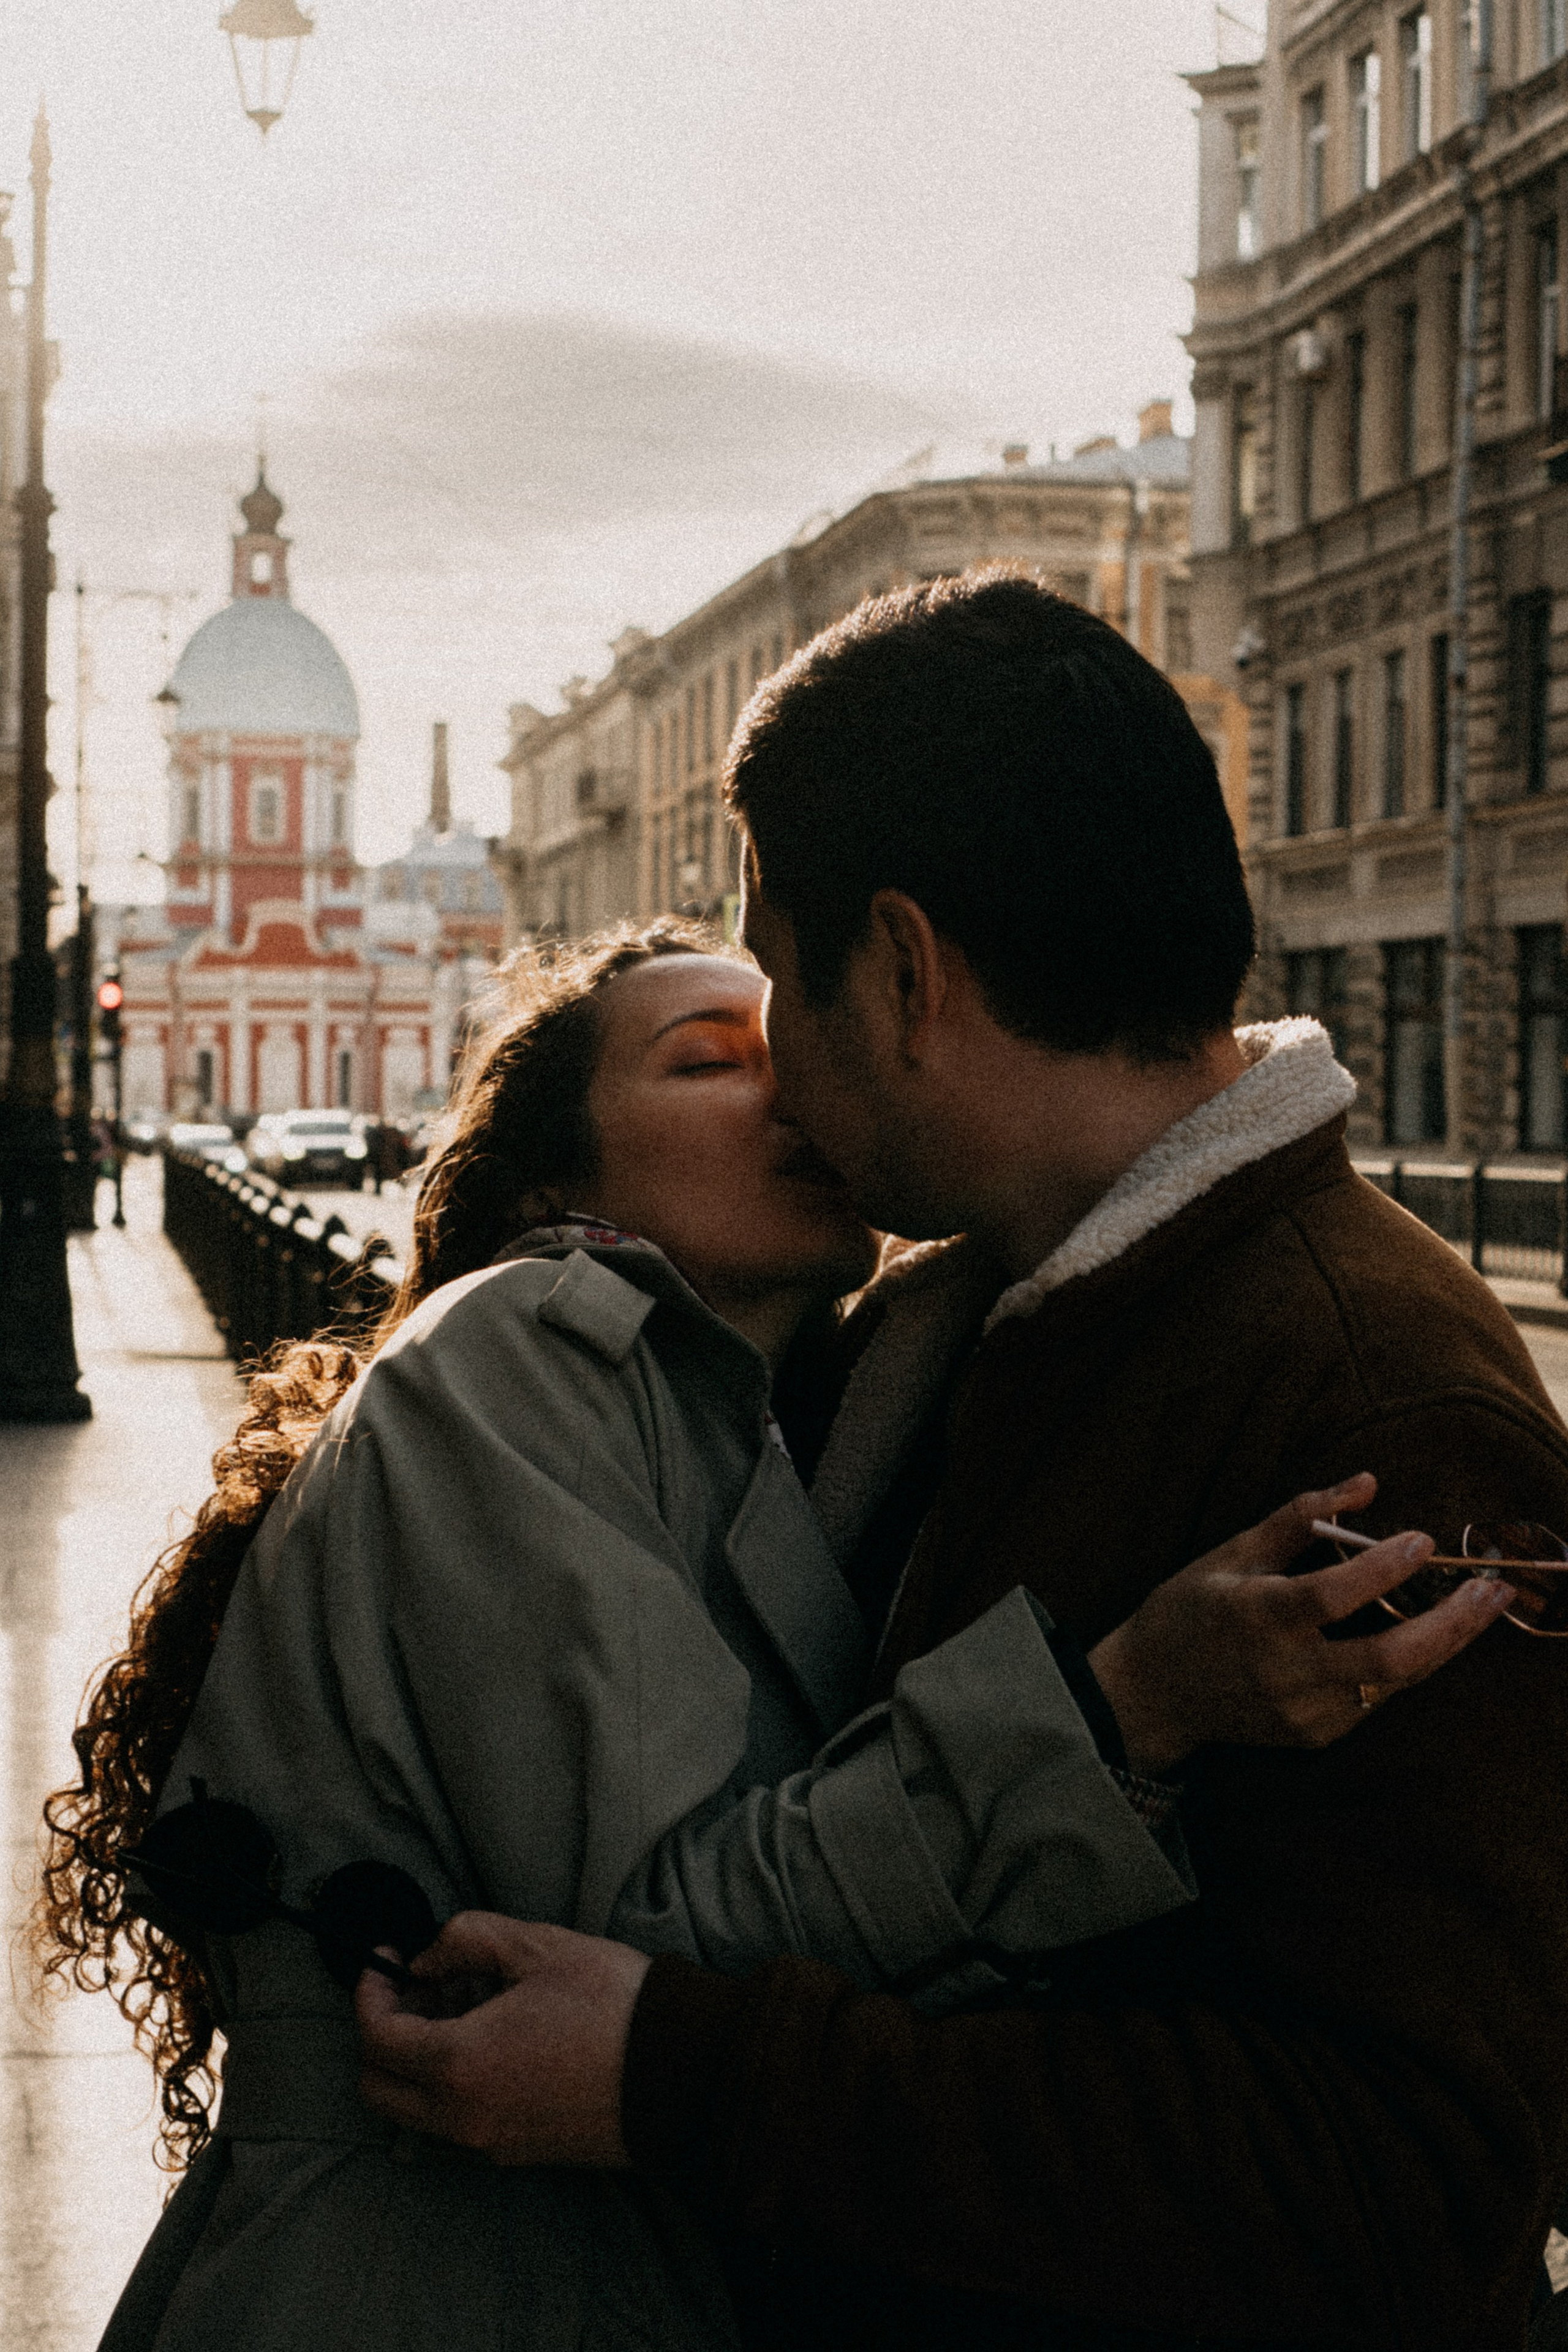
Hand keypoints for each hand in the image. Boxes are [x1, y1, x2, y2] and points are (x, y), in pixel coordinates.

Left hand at [355, 1911, 650, 2165]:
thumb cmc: (613, 2005)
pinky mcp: (517, 2154)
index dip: (369, 1990)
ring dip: (418, 2059)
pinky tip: (497, 2038)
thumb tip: (426, 1959)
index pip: (375, 2038)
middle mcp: (463, 2117)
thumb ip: (465, 1939)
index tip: (385, 1958)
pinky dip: (452, 2083)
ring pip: (415, 2110)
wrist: (680, 2073)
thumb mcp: (538, 1946)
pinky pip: (456, 2123)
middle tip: (422, 1985)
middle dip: (384, 2031)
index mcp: (459, 2064)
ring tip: (468, 2004)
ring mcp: (489, 2143)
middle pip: (378, 2087)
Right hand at [1087, 1473, 1516, 1774]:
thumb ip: (1299, 1515)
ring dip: (1444, 1645)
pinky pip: (1375, 1697)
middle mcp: (1284, 1672)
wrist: (1154, 1694)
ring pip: (1395, 1681)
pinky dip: (1402, 1665)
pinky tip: (1420, 1637)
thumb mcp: (1233, 1551)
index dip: (1381, 1567)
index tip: (1421, 1538)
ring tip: (1479, 1608)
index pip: (1332, 1596)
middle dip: (1452, 1625)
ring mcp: (1303, 1712)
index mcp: (1256, 1617)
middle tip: (1491, 1589)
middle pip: (1389, 1658)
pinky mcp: (1315, 1735)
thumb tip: (1367, 1483)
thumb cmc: (1190, 1610)